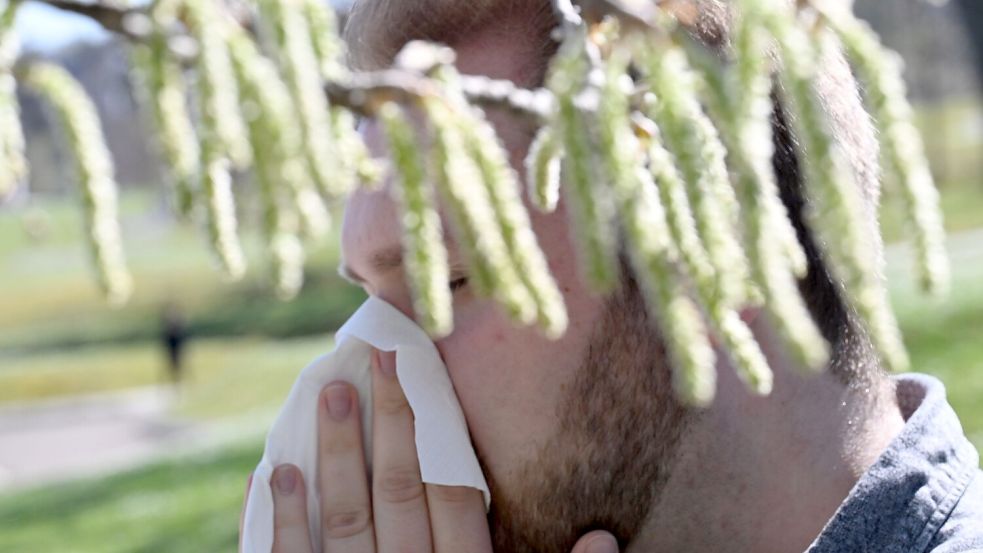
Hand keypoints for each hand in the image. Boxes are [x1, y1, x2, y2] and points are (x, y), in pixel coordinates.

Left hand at [239, 348, 618, 552]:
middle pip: (397, 494)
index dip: (435, 430)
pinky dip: (277, 521)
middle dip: (386, 426)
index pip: (453, 493)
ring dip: (333, 457)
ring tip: (327, 396)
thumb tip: (607, 537)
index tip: (419, 374)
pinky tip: (271, 473)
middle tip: (371, 361)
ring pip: (343, 521)